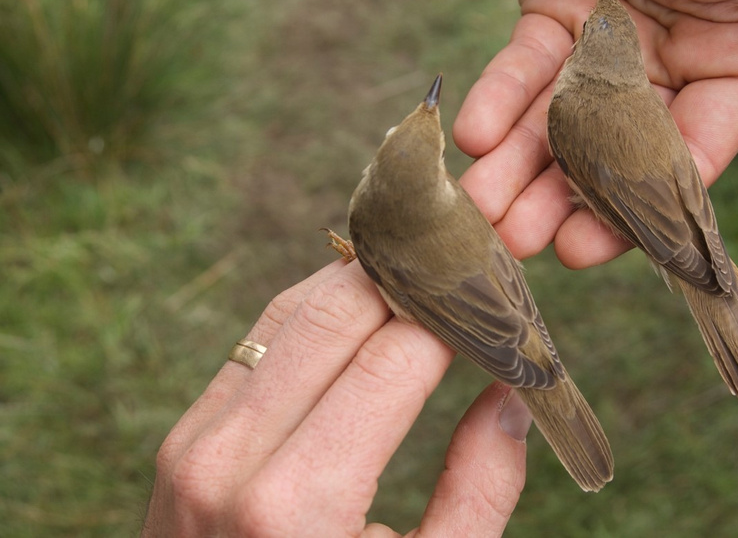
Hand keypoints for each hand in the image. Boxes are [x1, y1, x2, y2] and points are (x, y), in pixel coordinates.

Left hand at [143, 259, 531, 536]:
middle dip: (410, 281)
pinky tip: (362, 308)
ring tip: (423, 279)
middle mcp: (236, 458)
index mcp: (299, 504)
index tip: (496, 300)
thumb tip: (510, 397)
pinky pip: (259, 338)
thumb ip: (478, 491)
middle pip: (338, 312)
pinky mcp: (185, 434)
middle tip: (464, 275)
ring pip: (293, 310)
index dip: (454, 317)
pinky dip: (316, 310)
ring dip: (362, 282)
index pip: (395, 358)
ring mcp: (198, 441)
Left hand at [454, 0, 737, 268]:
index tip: (602, 246)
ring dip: (522, 166)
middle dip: (571, 197)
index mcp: (736, 50)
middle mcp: (673, 55)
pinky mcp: (554, 12)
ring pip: (563, 119)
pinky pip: (524, 67)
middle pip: (619, 147)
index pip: (697, 144)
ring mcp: (608, 39)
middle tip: (521, 240)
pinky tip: (476, 136)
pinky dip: (499, 100)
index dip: (650, 201)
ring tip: (483, 208)